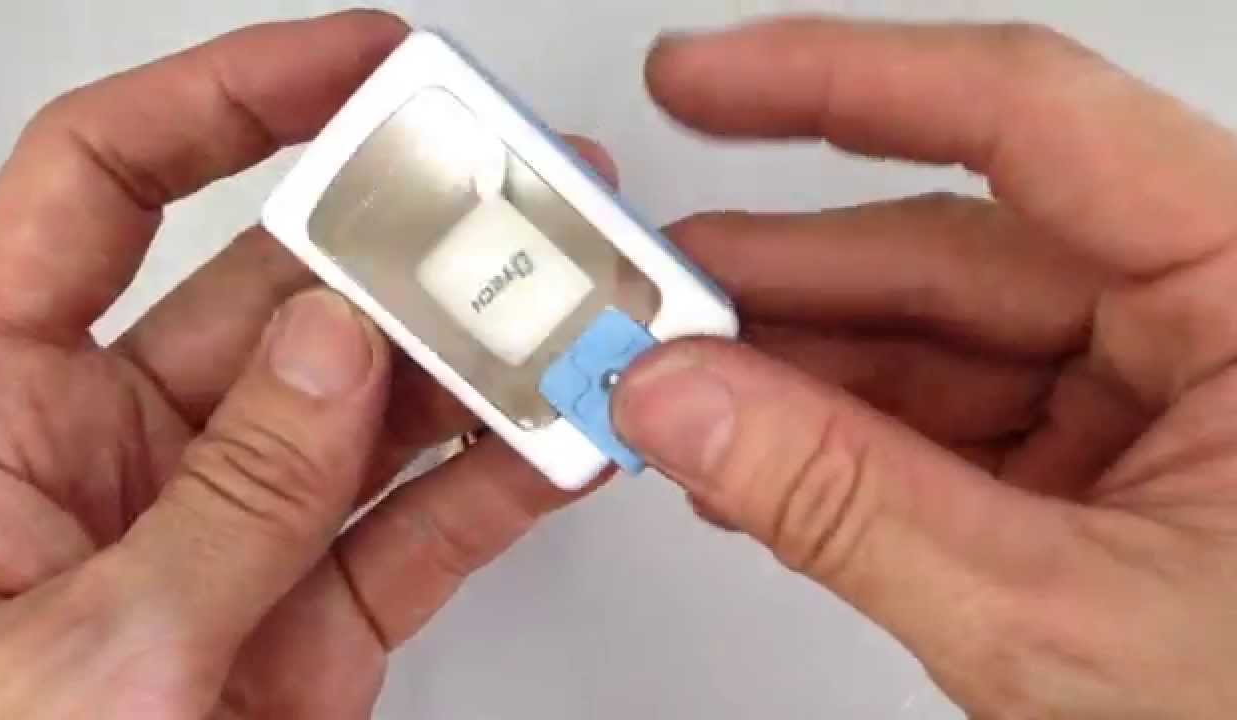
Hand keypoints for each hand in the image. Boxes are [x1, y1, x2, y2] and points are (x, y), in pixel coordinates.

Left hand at [0, 11, 613, 718]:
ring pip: (372, 406)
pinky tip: (563, 440)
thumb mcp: (74, 653)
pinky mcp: (309, 619)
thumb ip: (224, 496)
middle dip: (404, 237)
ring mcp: (229, 529)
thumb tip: (332, 345)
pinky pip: (418, 527)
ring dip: (476, 358)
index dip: (234, 97)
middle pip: (279, 287)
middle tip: (512, 200)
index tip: (361, 63)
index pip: (104, 181)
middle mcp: (112, 446)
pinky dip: (498, 484)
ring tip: (571, 316)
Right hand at [616, 18, 1236, 717]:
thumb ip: (846, 501)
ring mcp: (1154, 391)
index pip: (1027, 122)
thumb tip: (684, 402)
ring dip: (791, 364)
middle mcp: (1209, 317)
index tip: (703, 85)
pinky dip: (841, 433)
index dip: (840, 85)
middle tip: (649, 292)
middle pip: (950, 243)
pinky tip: (754, 449)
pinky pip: (948, 410)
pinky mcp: (1106, 457)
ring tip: (677, 386)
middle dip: (778, 276)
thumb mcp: (1054, 616)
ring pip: (932, 334)